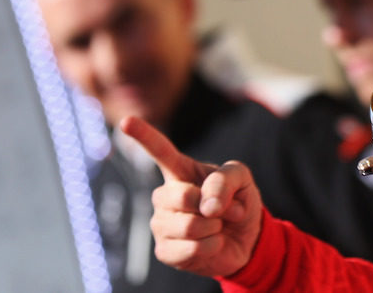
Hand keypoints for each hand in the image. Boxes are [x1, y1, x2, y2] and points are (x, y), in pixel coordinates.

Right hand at [120, 116, 263, 277]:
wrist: (247, 237)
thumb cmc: (239, 201)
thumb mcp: (242, 180)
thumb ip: (226, 181)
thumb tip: (206, 206)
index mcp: (181, 171)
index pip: (160, 151)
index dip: (143, 136)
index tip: (125, 121)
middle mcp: (165, 196)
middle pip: (179, 196)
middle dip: (209, 205)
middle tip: (222, 210)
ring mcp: (161, 224)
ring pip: (186, 225)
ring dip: (214, 227)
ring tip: (218, 226)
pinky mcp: (164, 251)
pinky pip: (188, 250)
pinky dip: (211, 247)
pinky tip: (214, 243)